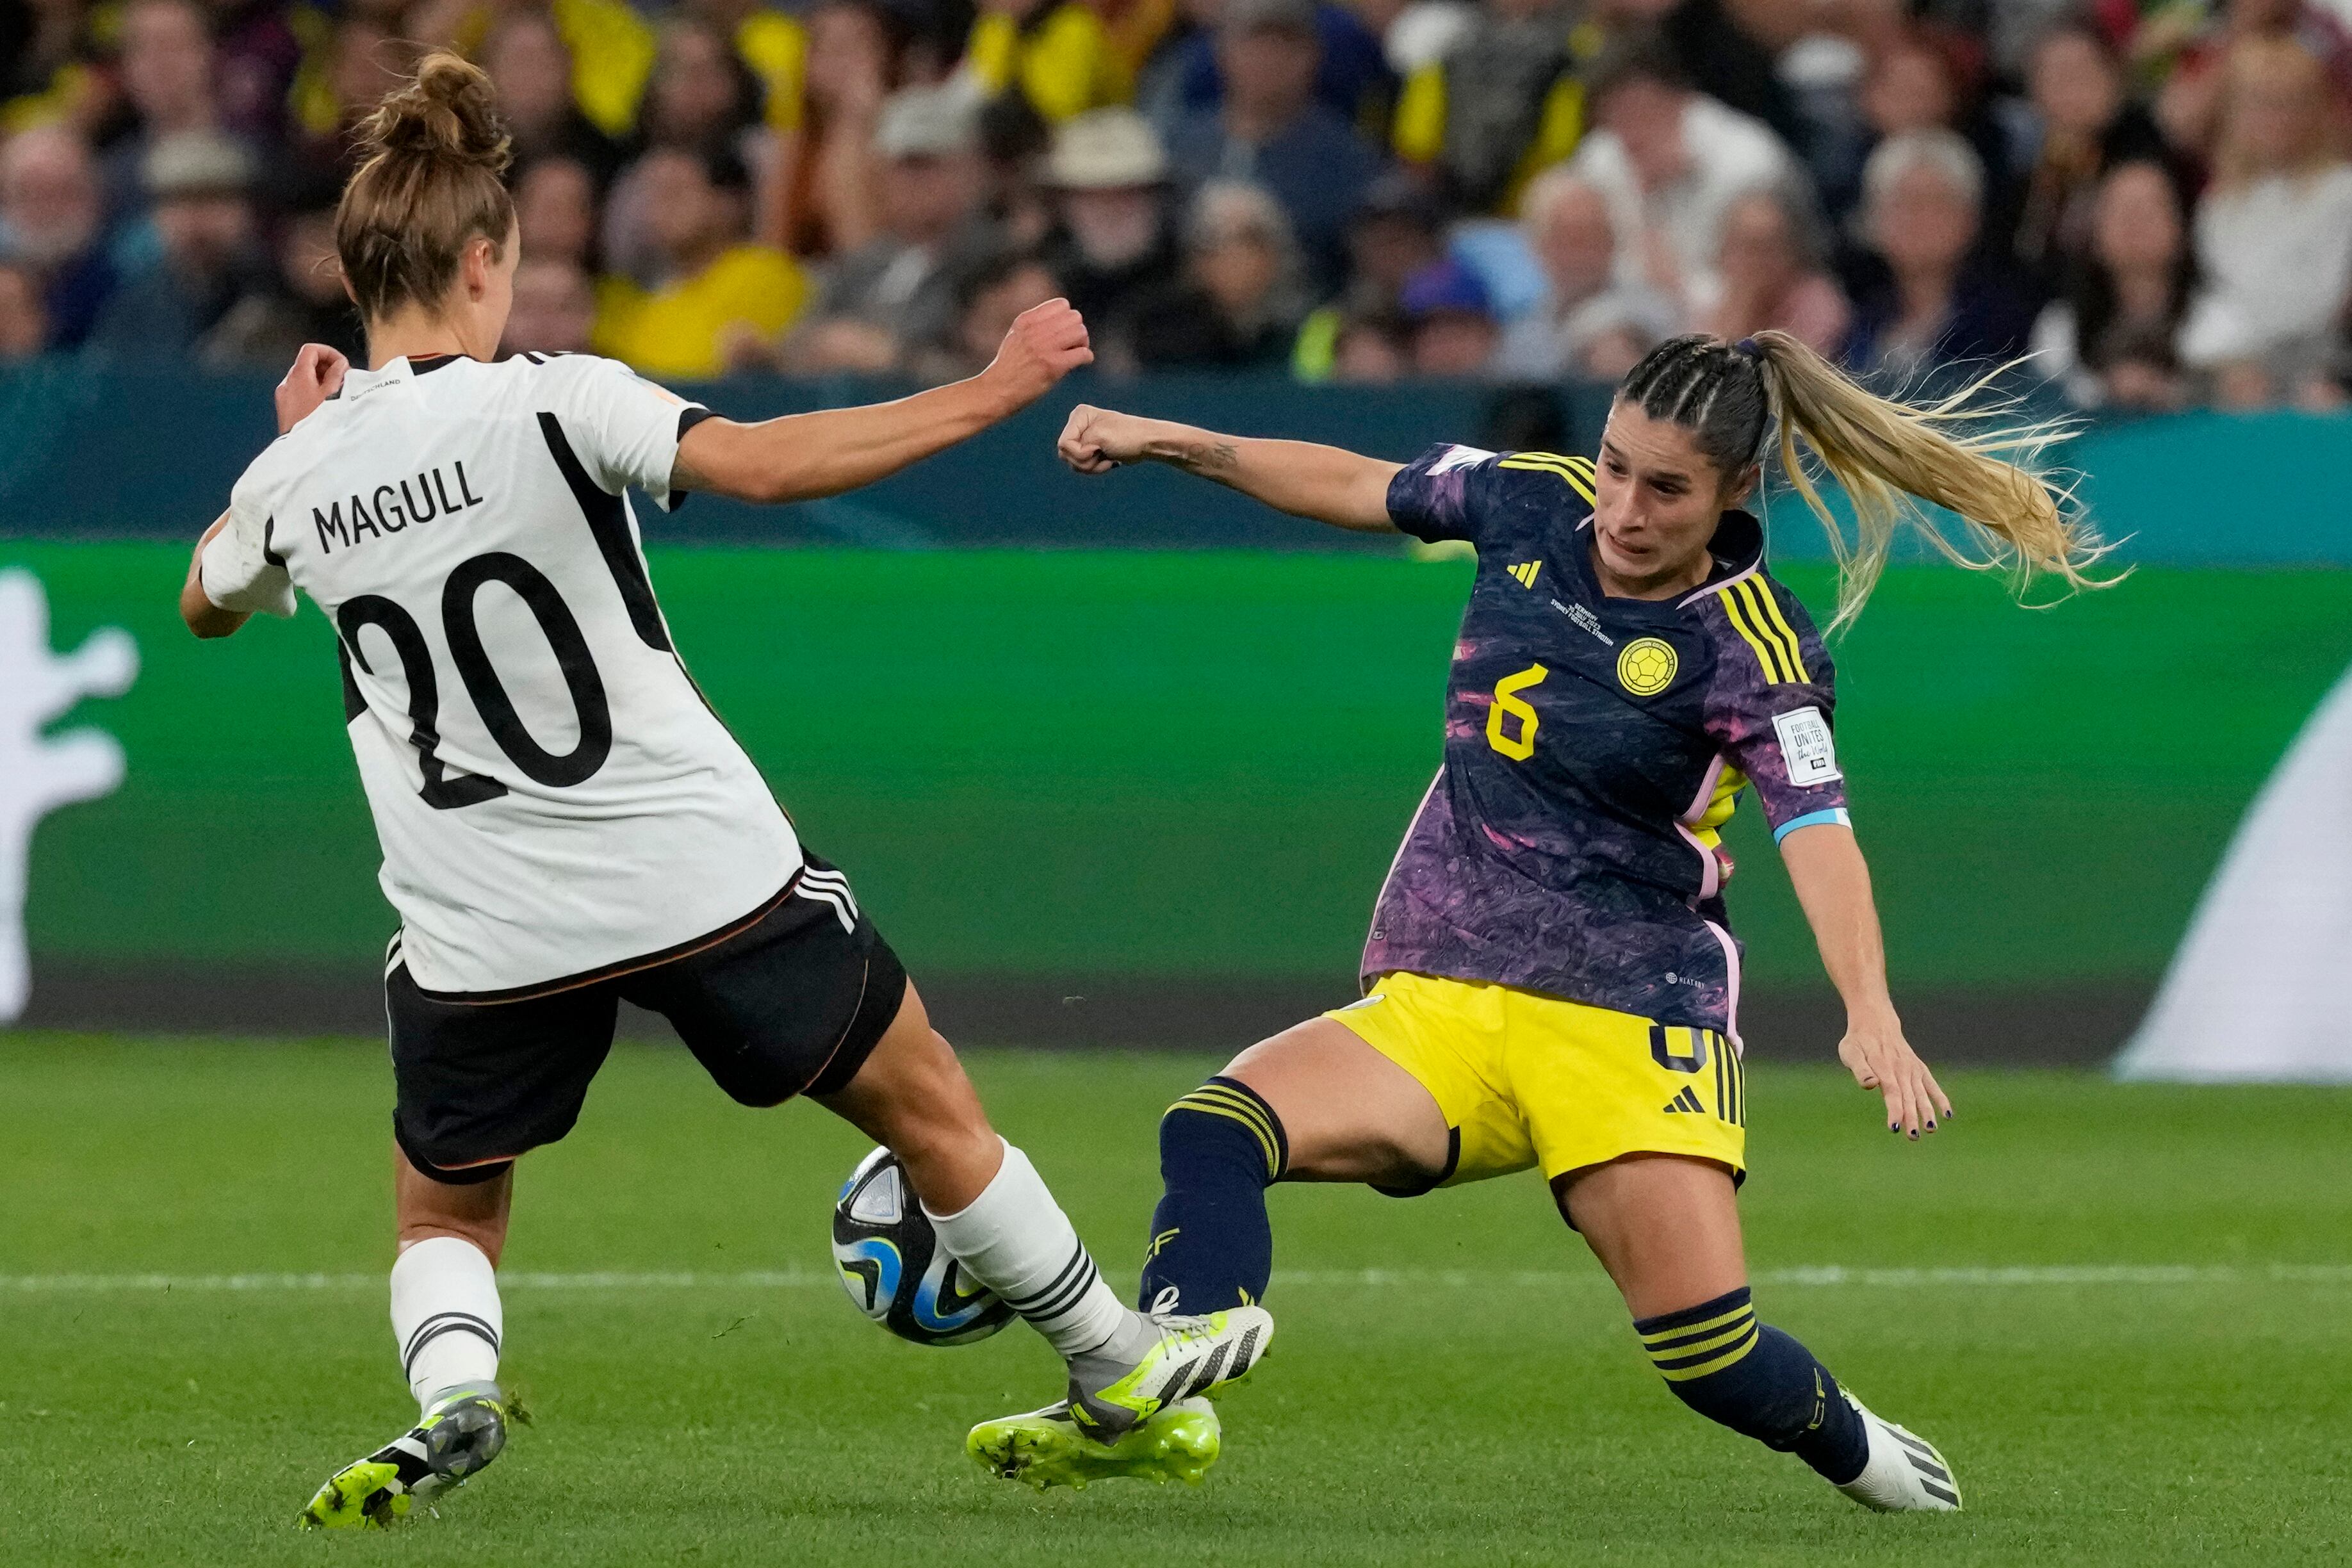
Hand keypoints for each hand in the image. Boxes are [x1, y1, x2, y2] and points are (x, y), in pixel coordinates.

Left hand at [275, 343, 347, 433]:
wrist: (301, 447)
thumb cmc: (318, 420)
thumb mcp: (333, 395)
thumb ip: (337, 375)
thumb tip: (340, 364)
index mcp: (298, 375)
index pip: (310, 350)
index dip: (328, 352)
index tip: (342, 364)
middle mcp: (287, 381)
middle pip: (306, 363)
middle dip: (326, 367)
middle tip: (342, 379)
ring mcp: (283, 395)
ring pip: (303, 377)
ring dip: (319, 379)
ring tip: (335, 393)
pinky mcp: (284, 407)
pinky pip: (298, 391)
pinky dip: (311, 391)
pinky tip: (323, 404)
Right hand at [979, 297, 1091, 414]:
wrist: (996, 390)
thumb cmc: (1009, 367)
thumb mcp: (1016, 336)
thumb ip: (1035, 325)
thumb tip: (1063, 321)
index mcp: (1026, 320)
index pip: (1062, 304)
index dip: (1067, 318)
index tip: (1063, 332)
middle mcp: (1035, 330)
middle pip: (1075, 317)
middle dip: (1077, 330)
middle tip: (1072, 345)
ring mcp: (1044, 347)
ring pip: (1080, 332)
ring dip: (1083, 343)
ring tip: (1075, 354)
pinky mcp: (1052, 366)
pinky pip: (1083, 353)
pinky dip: (1086, 357)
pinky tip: (1080, 363)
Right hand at [1056, 403, 1154, 472]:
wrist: (1147, 443)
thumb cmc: (1126, 436)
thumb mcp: (1098, 437)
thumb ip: (1076, 446)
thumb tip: (1065, 455)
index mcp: (1079, 415)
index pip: (1063, 443)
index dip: (1078, 452)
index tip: (1097, 449)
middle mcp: (1078, 425)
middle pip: (1065, 454)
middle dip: (1085, 461)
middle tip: (1102, 454)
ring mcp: (1084, 439)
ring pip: (1073, 463)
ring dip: (1091, 466)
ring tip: (1108, 459)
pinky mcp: (1091, 451)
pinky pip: (1082, 466)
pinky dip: (1096, 468)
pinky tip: (1109, 461)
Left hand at [1837, 1011, 1952, 1140]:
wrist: (1875, 1022)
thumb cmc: (1858, 1041)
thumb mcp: (1850, 1052)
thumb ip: (1860, 1069)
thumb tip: (1871, 1084)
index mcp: (1884, 1067)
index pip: (1892, 1093)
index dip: (1894, 1111)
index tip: (1894, 1128)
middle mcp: (1901, 1069)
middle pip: (1908, 1097)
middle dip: (1911, 1118)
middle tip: (1913, 1137)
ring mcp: (1912, 1069)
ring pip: (1921, 1094)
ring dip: (1927, 1112)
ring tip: (1931, 1130)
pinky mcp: (1919, 1068)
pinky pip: (1932, 1085)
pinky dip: (1940, 1098)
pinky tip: (1947, 1115)